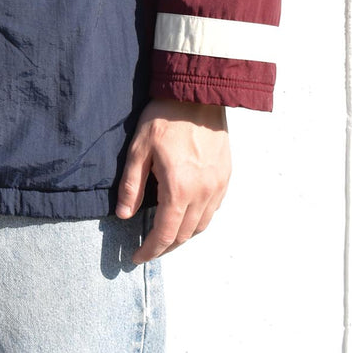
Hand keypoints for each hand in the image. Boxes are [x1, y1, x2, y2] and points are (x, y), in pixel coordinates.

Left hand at [116, 99, 230, 262]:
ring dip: (183, 235)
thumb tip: (125, 215)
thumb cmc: (165, 118)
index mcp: (179, 188)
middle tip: (148, 249)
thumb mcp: (139, 149)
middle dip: (165, 246)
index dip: (150, 250)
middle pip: (184, 234)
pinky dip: (199, 219)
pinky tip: (186, 214)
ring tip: (166, 236)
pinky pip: (214, 209)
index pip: (165, 233)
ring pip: (202, 225)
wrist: (199, 95)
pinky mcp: (226, 176)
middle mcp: (203, 192)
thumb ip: (132, 185)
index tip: (137, 258)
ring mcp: (218, 185)